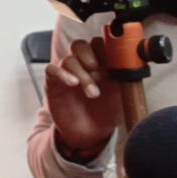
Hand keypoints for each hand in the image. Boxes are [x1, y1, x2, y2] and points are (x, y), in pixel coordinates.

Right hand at [44, 37, 119, 155]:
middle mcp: (81, 65)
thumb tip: (126, 62)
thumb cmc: (106, 113)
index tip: (112, 62)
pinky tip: (73, 84)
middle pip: (79, 45)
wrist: (90, 134)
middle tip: (98, 72)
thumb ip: (121, 75)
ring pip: (68, 60)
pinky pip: (52, 69)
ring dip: (82, 74)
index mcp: (99, 63)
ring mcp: (66, 73)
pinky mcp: (53, 83)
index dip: (104, 48)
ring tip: (93, 93)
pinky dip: (62, 74)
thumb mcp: (119, 93)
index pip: (98, 43)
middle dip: (89, 55)